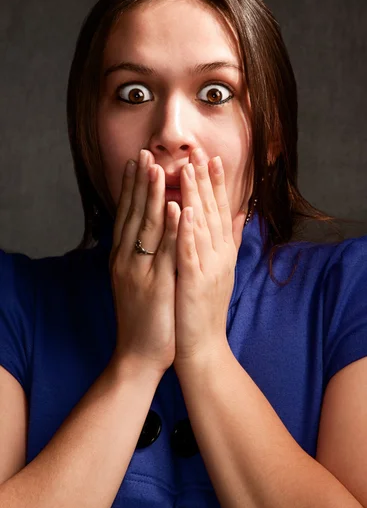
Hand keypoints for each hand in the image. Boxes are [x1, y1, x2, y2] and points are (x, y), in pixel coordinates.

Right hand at [109, 149, 179, 376]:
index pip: (127, 214)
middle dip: (139, 182)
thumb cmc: (144, 316)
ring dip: (152, 195)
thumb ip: (145, 255)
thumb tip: (155, 232)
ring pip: (146, 226)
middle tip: (144, 152)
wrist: (138, 354)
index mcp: (123, 257)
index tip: (137, 161)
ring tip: (157, 168)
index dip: (132, 187)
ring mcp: (139, 271)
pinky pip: (164, 252)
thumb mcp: (140, 280)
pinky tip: (176, 207)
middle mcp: (126, 259)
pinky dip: (170, 228)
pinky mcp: (155, 285)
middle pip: (133, 213)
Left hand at [173, 148, 245, 368]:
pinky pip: (189, 252)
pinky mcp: (195, 283)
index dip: (216, 184)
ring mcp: (208, 268)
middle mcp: (219, 256)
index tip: (211, 158)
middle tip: (200, 151)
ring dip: (196, 196)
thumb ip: (230, 241)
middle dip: (206, 180)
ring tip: (188, 169)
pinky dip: (186, 230)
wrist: (202, 348)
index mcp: (222, 252)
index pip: (220, 211)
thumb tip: (240, 215)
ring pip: (202, 226)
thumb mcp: (220, 271)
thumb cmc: (205, 308)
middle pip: (213, 212)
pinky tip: (181, 209)